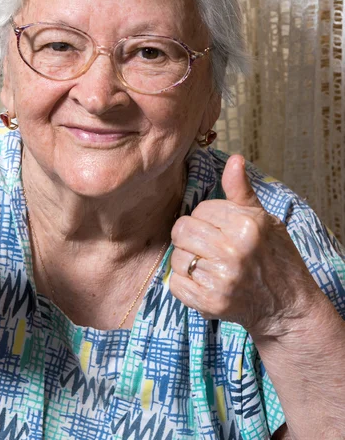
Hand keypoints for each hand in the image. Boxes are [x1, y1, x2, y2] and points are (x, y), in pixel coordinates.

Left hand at [170, 155, 321, 337]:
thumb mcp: (264, 219)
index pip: (200, 209)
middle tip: (205, 245)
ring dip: (187, 260)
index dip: (205, 218)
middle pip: (182, 231)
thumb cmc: (276, 257)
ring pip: (177, 257)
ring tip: (208, 265)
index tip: (218, 228)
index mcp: (246, 225)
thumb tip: (234, 159)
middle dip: (189, 236)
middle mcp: (233, 251)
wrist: (288, 305)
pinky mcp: (210, 303)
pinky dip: (184, 283)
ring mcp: (221, 279)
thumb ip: (241, 191)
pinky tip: (203, 281)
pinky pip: (176, 284)